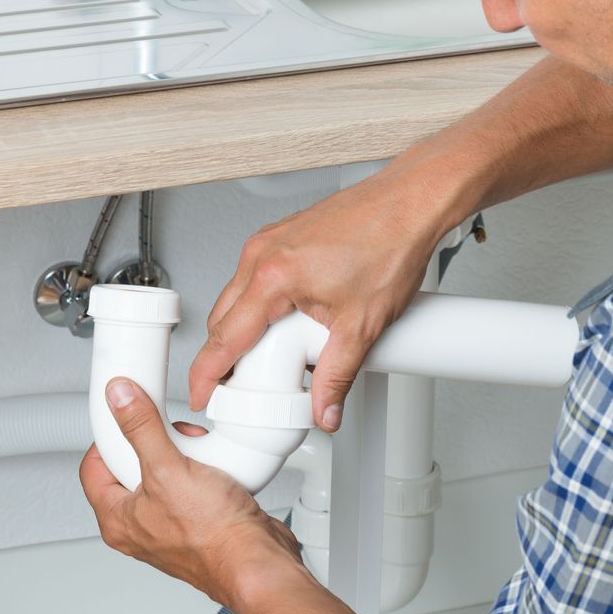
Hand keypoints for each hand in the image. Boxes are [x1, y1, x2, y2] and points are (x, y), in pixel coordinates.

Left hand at [79, 377, 304, 610]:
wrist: (257, 561)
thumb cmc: (214, 536)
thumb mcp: (168, 469)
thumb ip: (141, 429)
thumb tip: (119, 399)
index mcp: (117, 520)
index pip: (94, 467)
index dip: (108, 437)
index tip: (127, 417)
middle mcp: (140, 527)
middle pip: (133, 466)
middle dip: (156, 442)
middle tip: (172, 437)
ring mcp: (171, 525)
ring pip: (167, 473)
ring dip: (184, 454)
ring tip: (199, 455)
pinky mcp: (200, 521)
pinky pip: (194, 484)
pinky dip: (205, 470)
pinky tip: (216, 469)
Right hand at [190, 165, 447, 430]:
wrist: (410, 203)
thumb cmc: (390, 244)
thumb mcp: (362, 325)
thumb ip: (338, 377)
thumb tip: (325, 410)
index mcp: (273, 277)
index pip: (223, 338)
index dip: (206, 375)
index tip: (202, 396)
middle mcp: (262, 254)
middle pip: (222, 319)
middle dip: (223, 357)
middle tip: (240, 389)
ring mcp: (270, 241)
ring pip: (237, 297)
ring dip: (243, 330)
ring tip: (271, 358)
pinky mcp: (282, 236)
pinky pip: (254, 278)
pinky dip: (259, 305)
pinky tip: (287, 322)